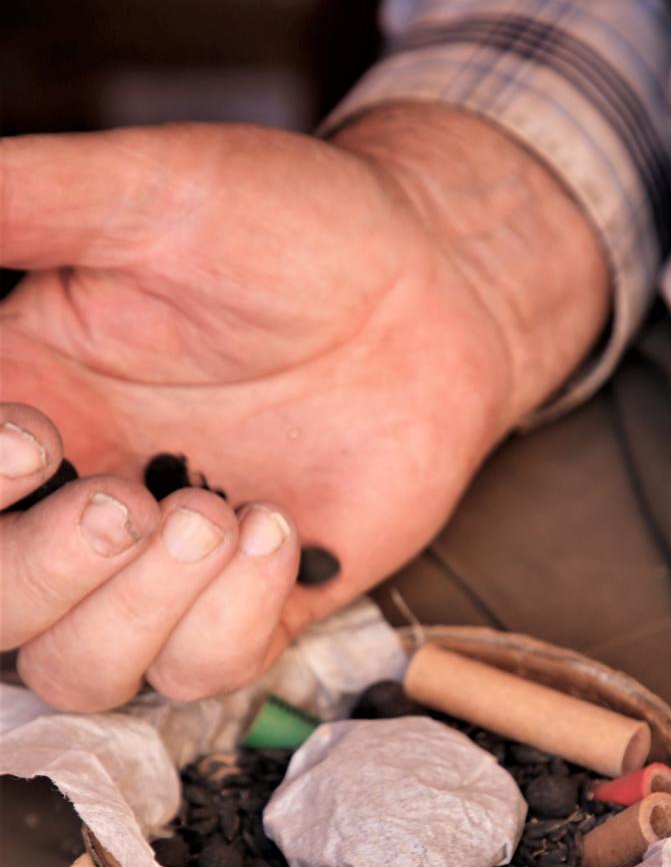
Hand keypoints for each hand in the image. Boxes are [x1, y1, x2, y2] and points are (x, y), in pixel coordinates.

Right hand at [1, 114, 606, 709]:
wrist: (432, 288)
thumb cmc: (294, 228)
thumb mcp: (143, 194)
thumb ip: (22, 204)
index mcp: (25, 402)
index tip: (37, 438)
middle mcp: (81, 499)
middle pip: (0, 614)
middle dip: (46, 573)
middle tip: (128, 501)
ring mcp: (167, 567)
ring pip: (84, 670)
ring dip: (139, 610)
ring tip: (219, 513)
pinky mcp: (256, 605)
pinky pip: (204, 672)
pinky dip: (231, 621)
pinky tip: (281, 529)